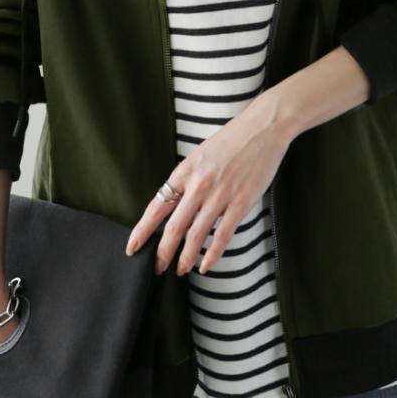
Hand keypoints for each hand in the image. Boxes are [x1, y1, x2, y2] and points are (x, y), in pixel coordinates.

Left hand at [124, 89, 293, 275]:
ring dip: (185, 257)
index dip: (142, 230)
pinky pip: (222, 235)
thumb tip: (177, 205)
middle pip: (174, 227)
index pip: (157, 206)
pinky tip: (205, 265)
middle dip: (162, 252)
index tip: (132, 247)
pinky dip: (212, 254)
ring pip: (196, 235)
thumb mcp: (201, 155)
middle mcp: (199, 184)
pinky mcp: (241, 202)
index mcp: (185, 171)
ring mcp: (221, 194)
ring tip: (180, 269)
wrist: (263, 127)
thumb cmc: (232, 140)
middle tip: (156, 268)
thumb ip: (189, 179)